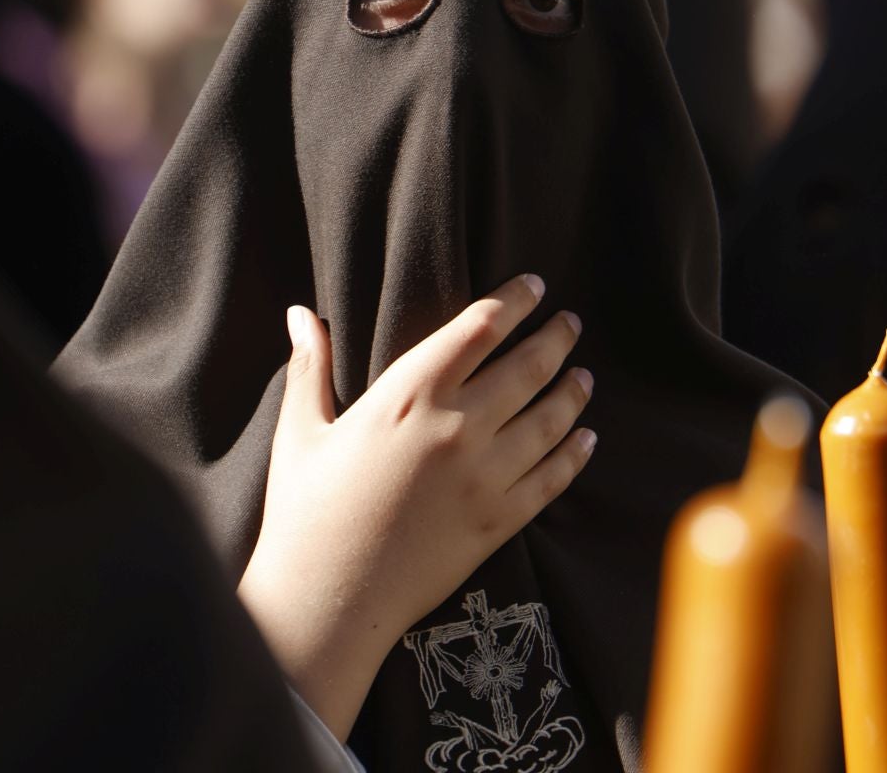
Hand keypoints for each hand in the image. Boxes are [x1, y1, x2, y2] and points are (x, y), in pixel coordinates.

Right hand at [236, 274, 596, 739]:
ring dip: (573, 391)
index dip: (515, 301)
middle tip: (571, 323)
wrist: (328, 599)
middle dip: (557, 338)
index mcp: (408, 394)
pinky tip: (586, 439)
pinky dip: (576, 454)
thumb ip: (309, 366)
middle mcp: (456, 427)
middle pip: (529, 366)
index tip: (535, 287)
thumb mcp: (301, 430)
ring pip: (551, 419)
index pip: (480, 327)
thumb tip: (300, 313)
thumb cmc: (306, 513)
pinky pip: (553, 477)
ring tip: (584, 376)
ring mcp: (485, 476)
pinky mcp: (499, 521)